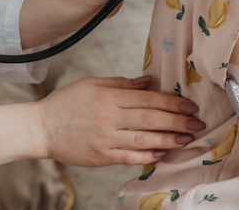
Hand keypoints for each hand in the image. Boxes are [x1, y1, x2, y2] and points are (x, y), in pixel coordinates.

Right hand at [37, 75, 202, 165]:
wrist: (41, 128)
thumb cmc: (66, 103)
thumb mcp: (91, 84)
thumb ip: (121, 83)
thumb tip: (148, 81)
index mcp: (108, 97)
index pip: (147, 99)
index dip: (171, 102)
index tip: (189, 105)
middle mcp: (109, 118)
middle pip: (150, 119)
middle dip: (177, 121)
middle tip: (197, 123)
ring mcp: (105, 139)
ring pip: (143, 140)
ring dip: (168, 140)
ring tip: (187, 139)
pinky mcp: (101, 157)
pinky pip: (129, 158)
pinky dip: (148, 157)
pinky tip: (162, 154)